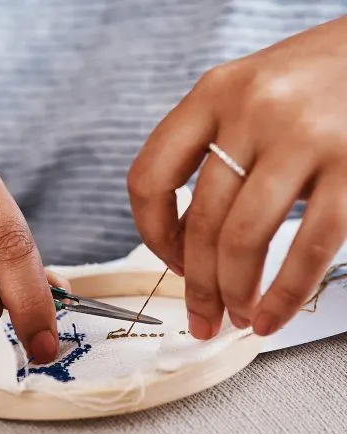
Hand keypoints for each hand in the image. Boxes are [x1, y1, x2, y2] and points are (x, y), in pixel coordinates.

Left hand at [127, 17, 346, 338]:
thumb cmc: (319, 79)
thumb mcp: (251, 93)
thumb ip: (213, 146)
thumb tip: (182, 237)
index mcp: (214, 92)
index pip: (149, 178)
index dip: (151, 234)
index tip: (169, 262)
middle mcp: (253, 110)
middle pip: (200, 220)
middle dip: (196, 284)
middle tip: (202, 316)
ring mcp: (305, 136)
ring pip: (243, 240)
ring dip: (234, 294)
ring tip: (238, 318)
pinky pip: (308, 247)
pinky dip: (284, 295)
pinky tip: (273, 316)